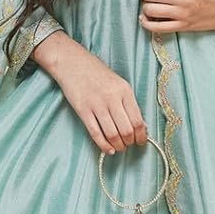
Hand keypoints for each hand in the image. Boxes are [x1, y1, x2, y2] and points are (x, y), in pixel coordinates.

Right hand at [33, 33, 147, 155]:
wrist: (72, 63)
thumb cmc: (97, 73)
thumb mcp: (118, 83)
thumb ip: (128, 102)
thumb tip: (139, 125)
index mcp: (125, 91)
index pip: (138, 120)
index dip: (141, 136)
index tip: (141, 142)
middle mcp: (112, 98)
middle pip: (126, 130)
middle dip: (129, 142)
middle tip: (129, 145)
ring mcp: (97, 105)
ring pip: (112, 134)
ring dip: (118, 146)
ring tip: (119, 148)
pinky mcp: (83, 111)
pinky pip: (96, 133)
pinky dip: (103, 145)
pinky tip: (108, 150)